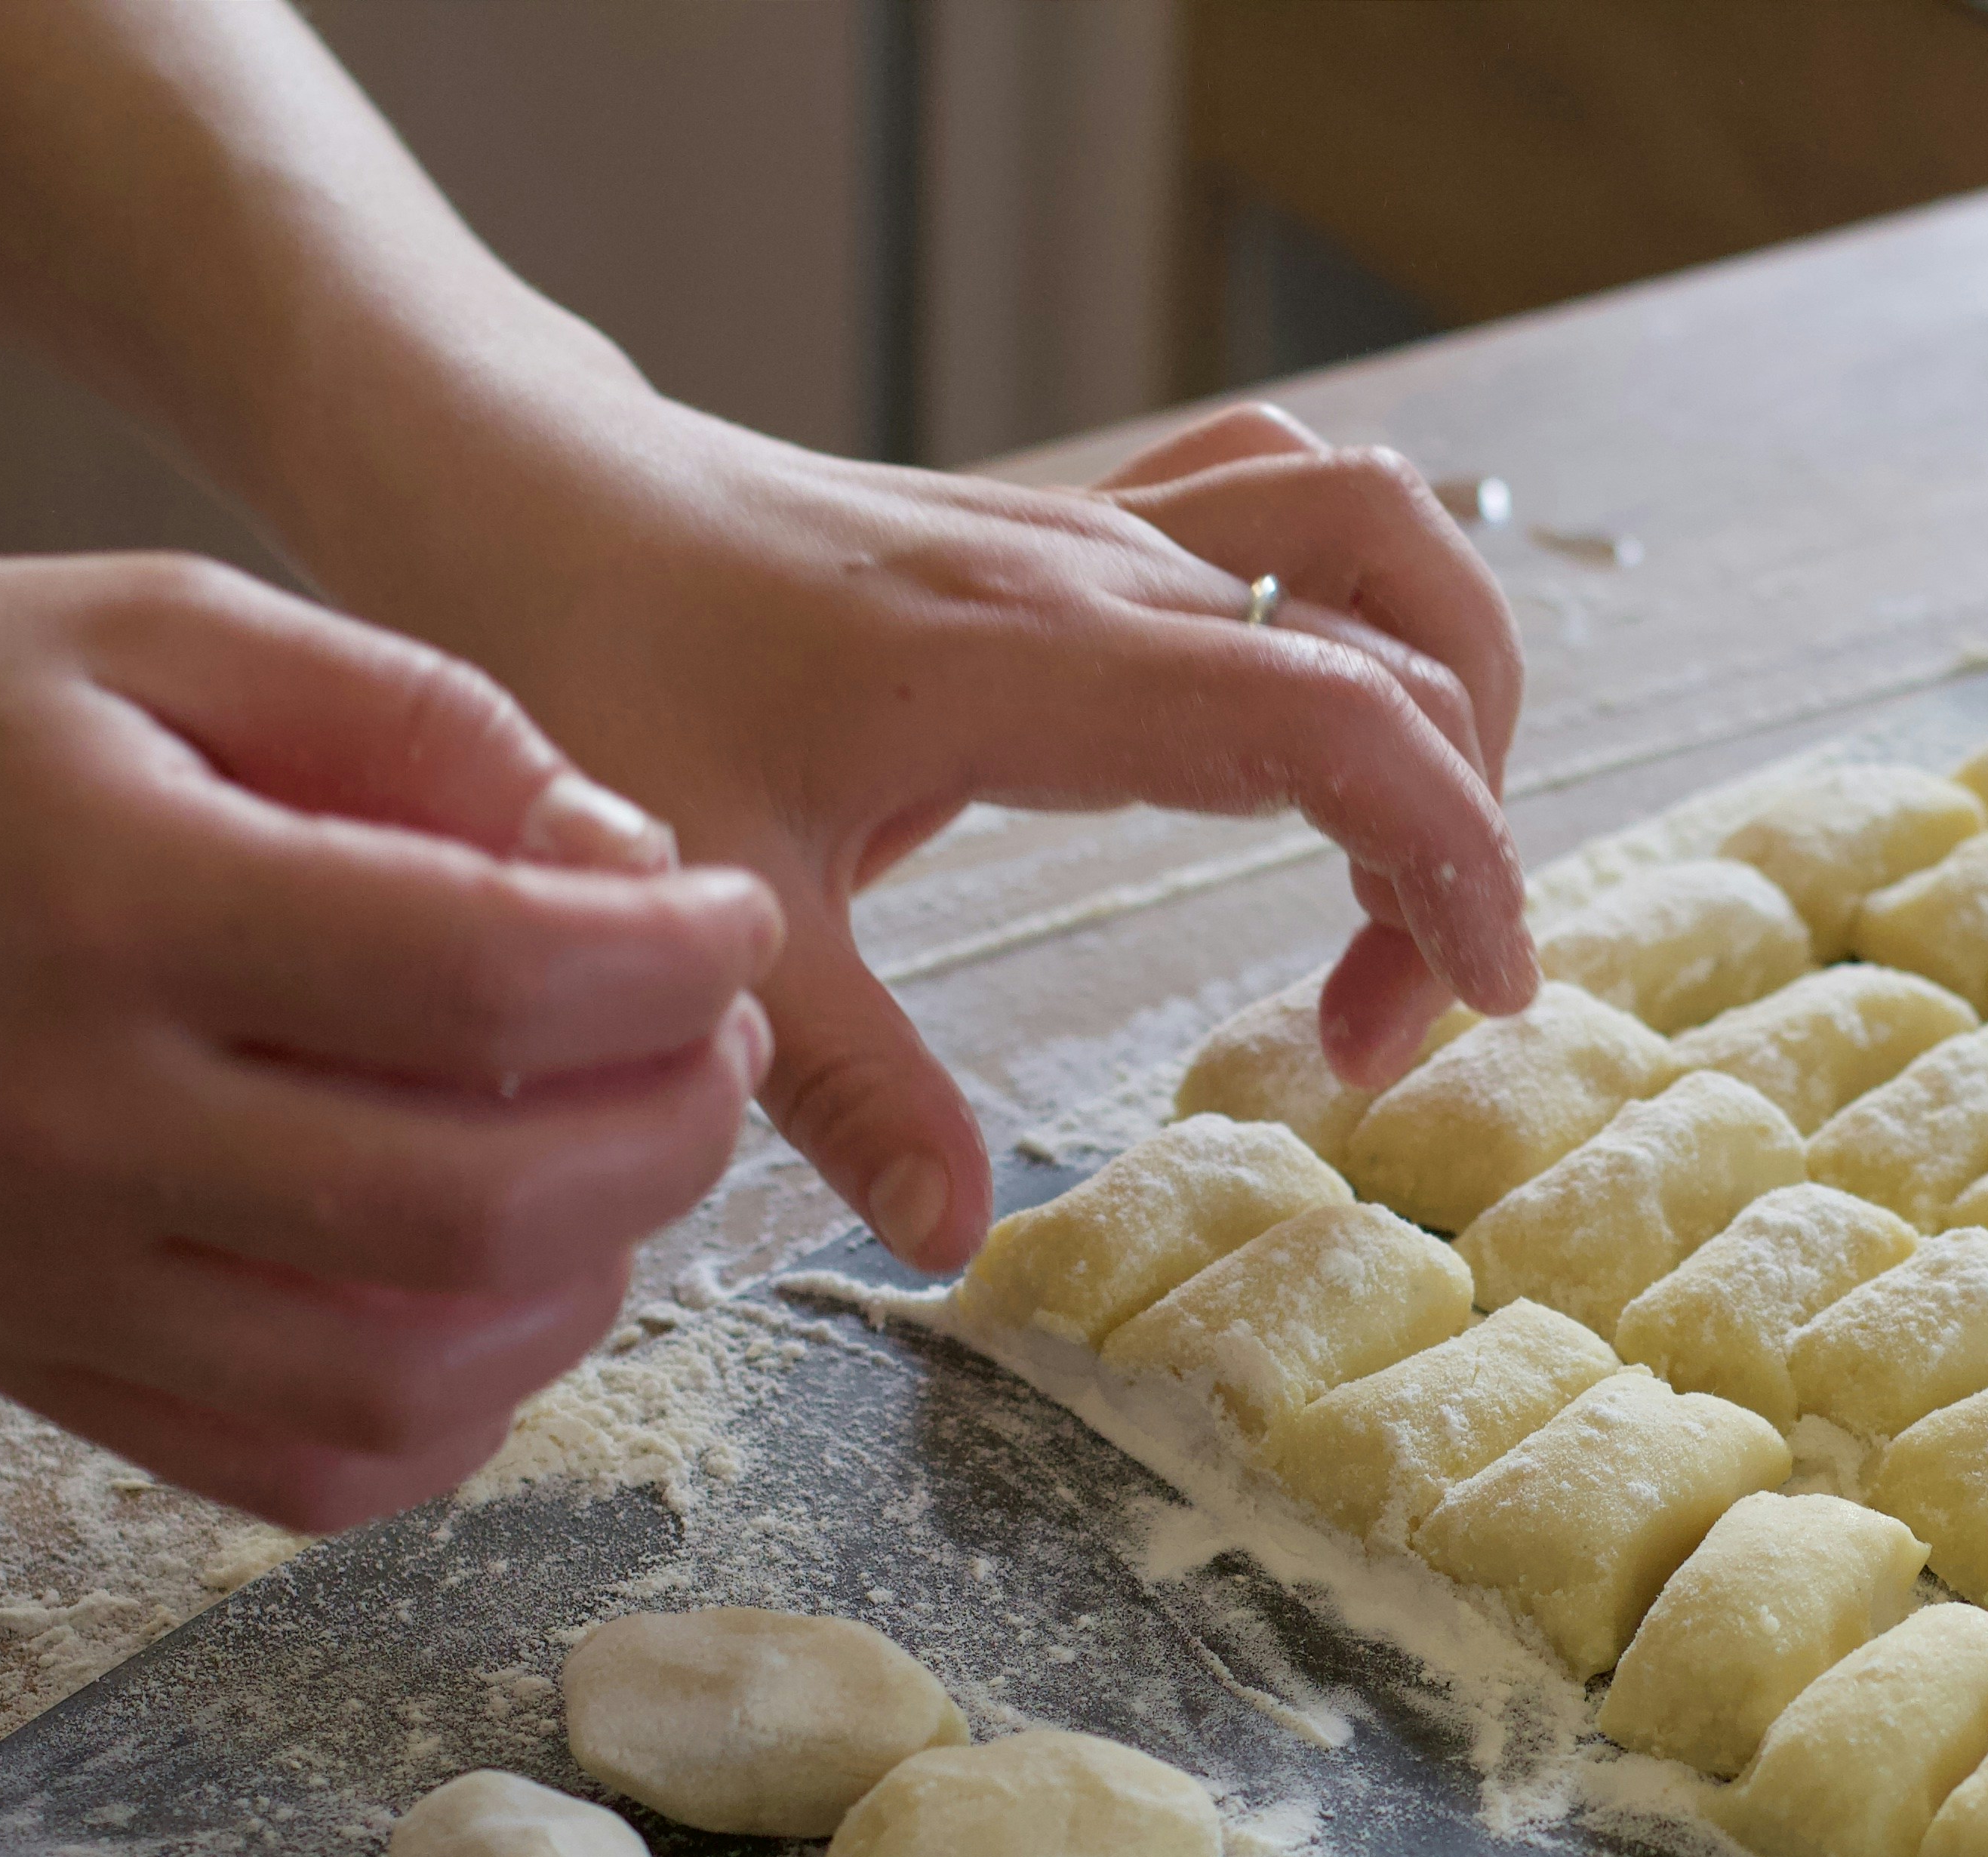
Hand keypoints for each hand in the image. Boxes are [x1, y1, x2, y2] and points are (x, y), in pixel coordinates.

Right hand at [0, 554, 783, 1529]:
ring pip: (411, 1374)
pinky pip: (306, 1471)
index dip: (674, 963)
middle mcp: (71, 1115)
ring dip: (588, 1279)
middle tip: (709, 1043)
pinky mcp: (37, 1367)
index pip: (482, 976)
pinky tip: (494, 1287)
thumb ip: (418, 718)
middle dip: (671, 1130)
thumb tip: (631, 866)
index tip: (736, 919)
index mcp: (112, 896)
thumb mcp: (163, 627)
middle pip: (477, 1202)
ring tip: (614, 1156)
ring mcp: (46, 1274)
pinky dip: (454, 1411)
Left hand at [307, 395, 1536, 1278]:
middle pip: (1399, 656)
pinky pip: (1290, 505)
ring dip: (1445, 699)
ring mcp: (1103, 530)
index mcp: (1041, 659)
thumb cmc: (592, 661)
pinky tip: (1329, 727)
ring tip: (1396, 870)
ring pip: (1376, 551)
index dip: (1453, 854)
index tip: (1476, 1002)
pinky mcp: (1082, 526)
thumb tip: (957, 1236)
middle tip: (1371, 1028)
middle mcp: (1105, 572)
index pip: (1346, 717)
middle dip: (1449, 847)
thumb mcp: (707, 898)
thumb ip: (846, 1077)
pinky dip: (1364, 608)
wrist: (511, 488)